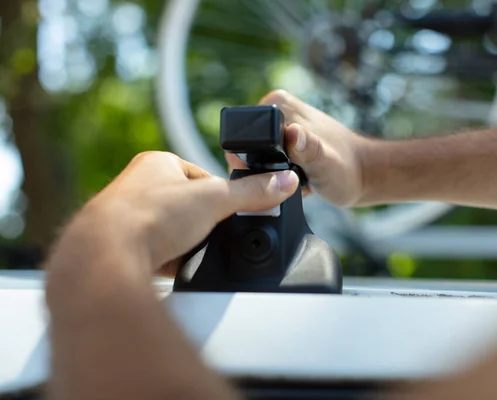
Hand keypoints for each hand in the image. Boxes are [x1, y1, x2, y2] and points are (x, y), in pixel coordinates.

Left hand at [46, 151, 298, 278]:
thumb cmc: (151, 214)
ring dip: (186, 243)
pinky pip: (157, 252)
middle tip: (210, 234)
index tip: (229, 211)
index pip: (202, 177)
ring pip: (173, 231)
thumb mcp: (214, 199)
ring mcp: (127, 216)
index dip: (220, 196)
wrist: (105, 255)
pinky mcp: (122, 245)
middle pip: (189, 206)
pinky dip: (169, 260)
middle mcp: (138, 186)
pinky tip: (172, 265)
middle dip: (202, 223)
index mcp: (158, 163)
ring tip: (189, 250)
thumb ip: (252, 192)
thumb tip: (285, 181)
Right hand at [226, 90, 368, 206]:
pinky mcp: (282, 137)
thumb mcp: (326, 164)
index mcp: (278, 105)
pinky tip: (298, 179)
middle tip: (296, 179)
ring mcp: (278, 122)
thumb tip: (293, 133)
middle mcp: (274, 108)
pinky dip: (279, 177)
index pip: (244, 136)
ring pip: (253, 159)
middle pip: (245, 149)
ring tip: (299, 179)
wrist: (363, 175)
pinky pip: (265, 163)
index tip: (284, 177)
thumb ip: (309, 149)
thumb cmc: (347, 171)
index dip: (255, 165)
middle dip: (264, 173)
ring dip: (272, 177)